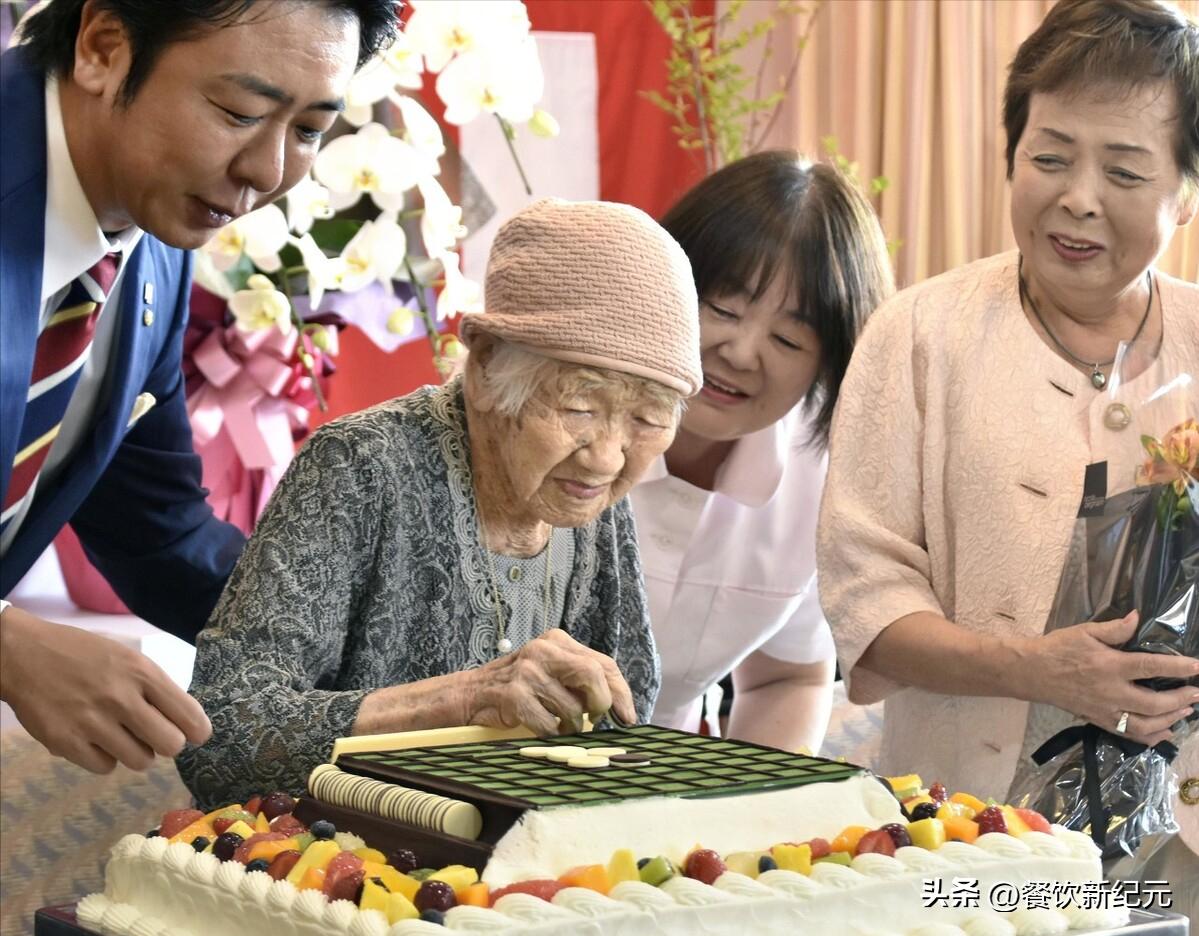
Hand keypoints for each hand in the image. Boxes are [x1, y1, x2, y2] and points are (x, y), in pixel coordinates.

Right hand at [0, 607, 210, 772]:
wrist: (24, 654)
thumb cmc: (82, 655)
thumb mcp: (127, 658)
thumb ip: (155, 687)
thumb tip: (187, 720)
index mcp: (141, 672)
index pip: (188, 714)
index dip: (198, 730)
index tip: (197, 734)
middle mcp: (121, 698)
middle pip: (171, 744)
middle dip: (168, 744)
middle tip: (156, 736)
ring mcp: (92, 722)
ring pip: (140, 761)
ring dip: (137, 753)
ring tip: (123, 736)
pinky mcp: (66, 742)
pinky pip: (105, 767)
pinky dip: (105, 758)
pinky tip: (96, 740)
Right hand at [461, 629, 635, 735]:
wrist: (472, 694)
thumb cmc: (521, 686)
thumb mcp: (552, 671)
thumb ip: (581, 679)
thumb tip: (619, 705)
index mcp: (558, 640)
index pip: (603, 663)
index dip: (621, 692)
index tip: (627, 717)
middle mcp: (543, 650)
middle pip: (593, 675)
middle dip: (601, 704)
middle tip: (596, 720)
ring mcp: (527, 672)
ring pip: (572, 708)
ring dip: (572, 726)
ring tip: (560, 724)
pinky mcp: (514, 695)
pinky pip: (549, 725)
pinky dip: (551, 734)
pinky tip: (543, 727)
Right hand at [1025, 611, 1198, 746]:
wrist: (1031, 673)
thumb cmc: (1058, 648)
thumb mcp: (1085, 631)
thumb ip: (1115, 628)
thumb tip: (1137, 617)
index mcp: (1109, 666)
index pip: (1150, 667)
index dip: (1177, 667)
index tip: (1197, 666)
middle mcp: (1110, 692)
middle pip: (1153, 703)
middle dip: (1180, 700)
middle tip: (1196, 694)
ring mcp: (1104, 710)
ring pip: (1144, 725)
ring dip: (1169, 720)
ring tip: (1185, 712)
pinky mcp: (1098, 720)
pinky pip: (1128, 734)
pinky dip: (1150, 737)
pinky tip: (1164, 732)